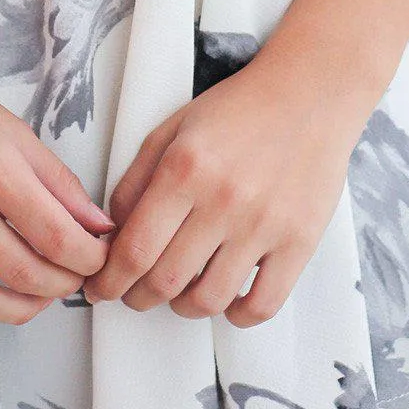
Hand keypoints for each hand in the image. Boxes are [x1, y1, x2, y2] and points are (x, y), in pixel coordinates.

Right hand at [0, 39, 115, 329]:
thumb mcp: (8, 126)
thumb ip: (56, 179)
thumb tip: (97, 227)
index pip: (57, 237)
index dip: (87, 260)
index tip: (96, 261)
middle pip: (24, 274)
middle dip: (61, 286)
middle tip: (70, 281)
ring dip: (19, 309)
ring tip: (34, 297)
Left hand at [80, 56, 359, 323]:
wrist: (308, 93)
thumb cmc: (237, 110)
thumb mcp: (172, 129)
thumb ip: (136, 179)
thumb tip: (112, 232)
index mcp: (184, 168)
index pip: (134, 248)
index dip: (110, 280)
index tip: (101, 289)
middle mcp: (222, 199)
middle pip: (165, 280)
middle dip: (137, 297)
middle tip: (133, 295)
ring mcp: (264, 224)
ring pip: (209, 299)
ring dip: (183, 307)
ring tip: (179, 294)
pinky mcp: (299, 241)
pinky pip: (262, 304)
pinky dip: (237, 315)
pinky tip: (226, 301)